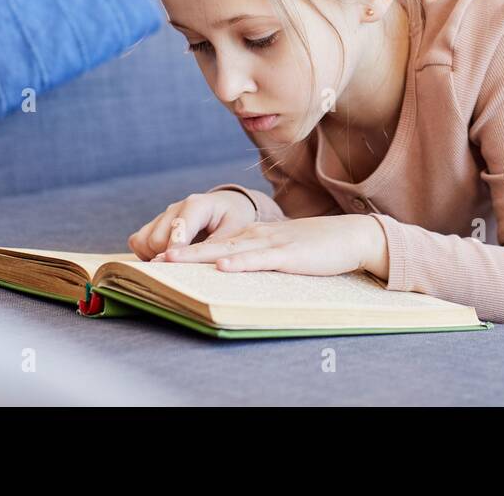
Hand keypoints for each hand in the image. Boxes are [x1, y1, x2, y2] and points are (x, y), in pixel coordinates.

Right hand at [128, 190, 257, 260]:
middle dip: (168, 258)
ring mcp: (162, 216)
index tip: (178, 267)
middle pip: (156, 240)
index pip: (178, 228)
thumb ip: (213, 247)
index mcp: (196, 204)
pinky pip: (137, 241)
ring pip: (144, 241)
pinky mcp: (154, 225)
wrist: (227, 208)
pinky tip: (167, 259)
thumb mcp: (233, 232)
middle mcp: (175, 208)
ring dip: (155, 256)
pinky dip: (146, 253)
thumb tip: (193, 265)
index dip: (176, 250)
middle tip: (187, 267)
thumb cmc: (233, 220)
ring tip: (179, 262)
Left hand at [156, 214, 387, 278]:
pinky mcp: (290, 255)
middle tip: (151, 259)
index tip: (161, 259)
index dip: (188, 250)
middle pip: (213, 243)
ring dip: (199, 256)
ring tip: (172, 261)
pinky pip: (261, 260)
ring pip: (230, 249)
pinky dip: (241, 262)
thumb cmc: (319, 246)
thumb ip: (260, 256)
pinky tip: (223, 266)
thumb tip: (234, 268)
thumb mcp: (283, 249)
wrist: (352, 236)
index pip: (216, 242)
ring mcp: (273, 244)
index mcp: (256, 235)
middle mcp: (259, 236)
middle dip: (182, 251)